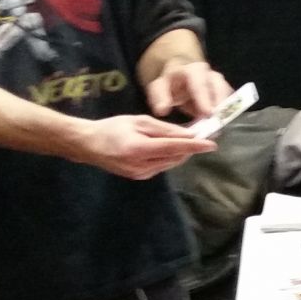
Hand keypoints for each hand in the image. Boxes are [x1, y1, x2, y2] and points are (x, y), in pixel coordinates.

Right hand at [73, 115, 216, 179]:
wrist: (88, 145)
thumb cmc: (112, 128)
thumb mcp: (139, 121)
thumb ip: (165, 129)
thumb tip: (189, 134)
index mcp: (140, 149)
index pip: (175, 148)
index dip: (195, 146)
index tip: (212, 144)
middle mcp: (142, 166)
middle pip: (175, 158)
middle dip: (190, 148)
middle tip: (201, 135)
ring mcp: (140, 174)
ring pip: (170, 163)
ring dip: (180, 153)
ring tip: (186, 139)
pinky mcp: (139, 177)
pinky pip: (161, 166)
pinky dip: (169, 157)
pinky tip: (168, 147)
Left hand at [147, 59, 232, 118]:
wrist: (180, 77)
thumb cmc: (170, 83)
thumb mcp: (159, 87)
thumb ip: (160, 98)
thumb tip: (162, 110)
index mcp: (192, 71)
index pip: (200, 84)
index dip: (205, 99)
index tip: (208, 113)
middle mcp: (209, 74)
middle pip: (219, 86)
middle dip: (220, 104)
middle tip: (218, 120)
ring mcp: (219, 81)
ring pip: (227, 93)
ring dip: (226, 108)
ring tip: (222, 124)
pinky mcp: (224, 90)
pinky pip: (231, 99)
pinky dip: (228, 111)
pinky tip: (223, 122)